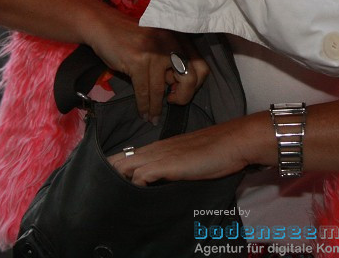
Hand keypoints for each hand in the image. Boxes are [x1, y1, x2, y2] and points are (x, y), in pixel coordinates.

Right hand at [85, 9, 208, 121]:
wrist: (104, 26)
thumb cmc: (131, 37)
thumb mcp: (158, 43)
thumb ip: (171, 60)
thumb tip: (176, 88)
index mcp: (179, 39)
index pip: (202, 67)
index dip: (195, 85)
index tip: (181, 91)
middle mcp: (171, 44)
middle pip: (190, 78)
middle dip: (183, 97)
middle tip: (172, 102)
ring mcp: (154, 52)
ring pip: (161, 89)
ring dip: (157, 108)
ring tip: (153, 118)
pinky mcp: (138, 61)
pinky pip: (144, 91)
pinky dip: (144, 106)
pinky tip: (144, 113)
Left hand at [107, 116, 260, 184]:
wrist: (233, 142)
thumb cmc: (217, 151)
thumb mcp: (189, 159)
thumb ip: (174, 167)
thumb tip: (164, 181)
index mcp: (159, 147)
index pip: (128, 156)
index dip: (115, 168)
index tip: (109, 182)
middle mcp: (155, 149)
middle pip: (119, 160)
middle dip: (110, 174)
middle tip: (105, 192)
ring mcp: (160, 155)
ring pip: (125, 166)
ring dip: (118, 182)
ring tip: (113, 197)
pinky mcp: (167, 165)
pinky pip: (140, 175)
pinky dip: (135, 186)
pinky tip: (137, 194)